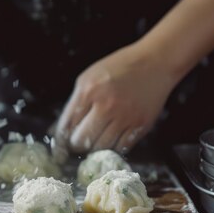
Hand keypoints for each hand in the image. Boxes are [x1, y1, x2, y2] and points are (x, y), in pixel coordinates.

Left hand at [53, 42, 179, 158]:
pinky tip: (110, 141)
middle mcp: (105, 105)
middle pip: (82, 141)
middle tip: (78, 144)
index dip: (61, 139)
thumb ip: (74, 103)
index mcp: (88, 91)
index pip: (67, 125)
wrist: (155, 63)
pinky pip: (121, 148)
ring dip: (94, 149)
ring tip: (94, 142)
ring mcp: (125, 117)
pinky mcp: (140, 125)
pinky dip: (113, 148)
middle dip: (76, 145)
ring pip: (101, 148)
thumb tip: (59, 130)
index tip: (60, 148)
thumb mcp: (88, 78)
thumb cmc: (118, 68)